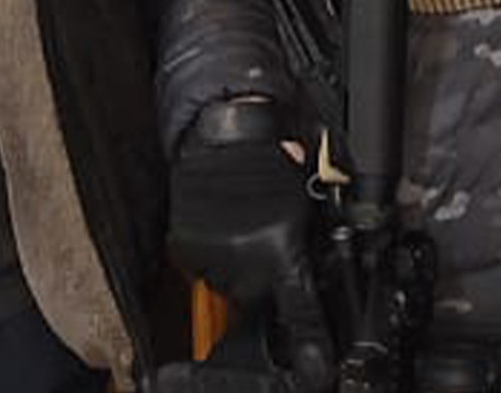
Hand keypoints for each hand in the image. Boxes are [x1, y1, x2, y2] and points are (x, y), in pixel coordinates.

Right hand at [169, 137, 334, 392]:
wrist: (226, 138)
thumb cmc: (272, 167)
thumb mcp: (306, 218)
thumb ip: (308, 263)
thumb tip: (315, 303)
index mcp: (281, 257)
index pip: (298, 314)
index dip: (307, 335)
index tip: (315, 361)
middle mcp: (244, 263)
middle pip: (257, 301)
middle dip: (264, 282)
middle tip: (268, 247)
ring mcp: (212, 257)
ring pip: (230, 287)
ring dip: (238, 269)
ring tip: (244, 230)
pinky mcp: (185, 249)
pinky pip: (203, 269)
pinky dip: (212, 256)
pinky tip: (222, 228)